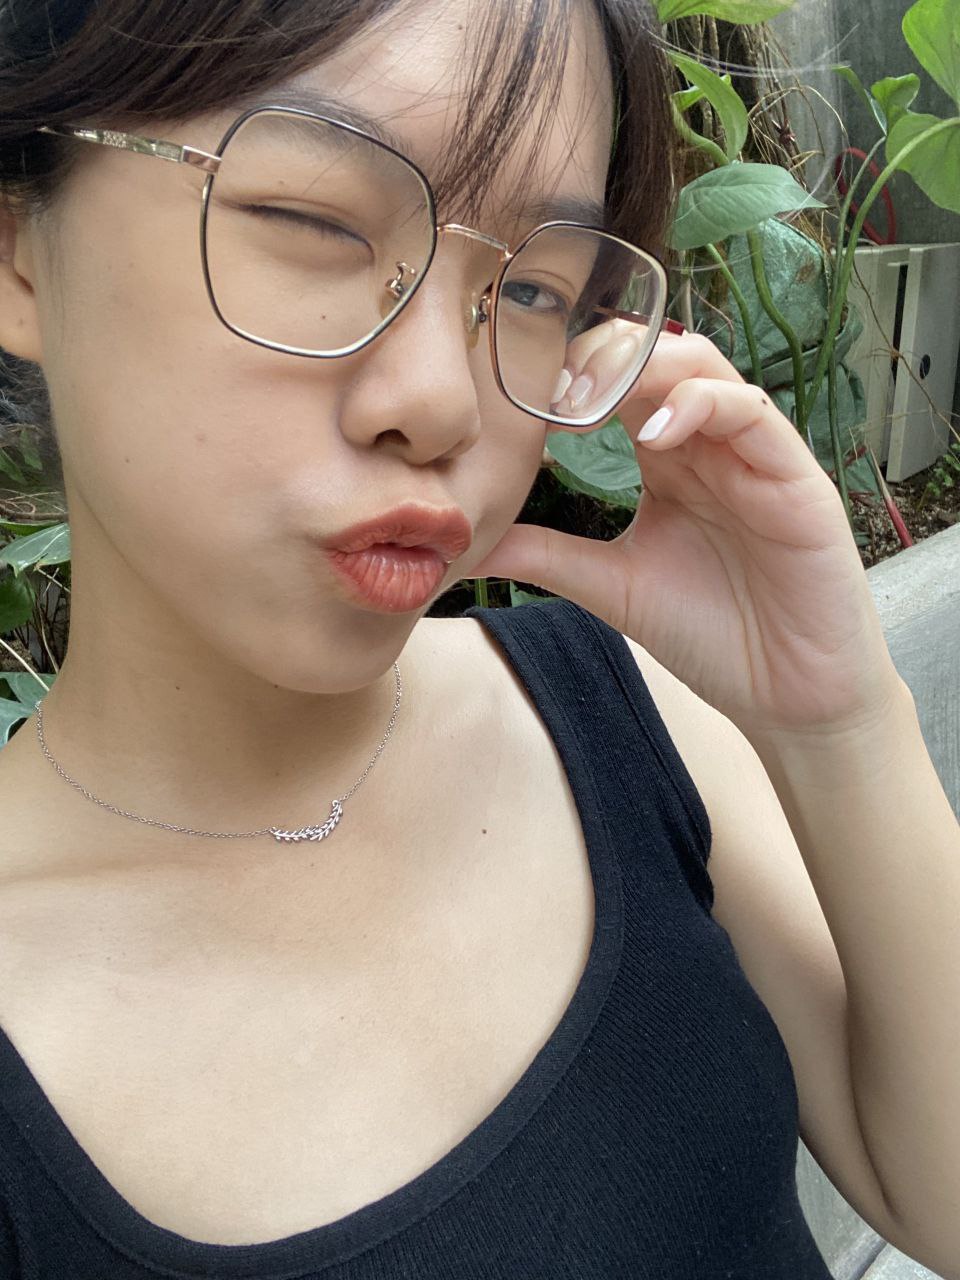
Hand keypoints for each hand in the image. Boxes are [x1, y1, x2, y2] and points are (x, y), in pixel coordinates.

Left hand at [470, 331, 904, 739]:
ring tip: (590, 402)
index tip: (517, 398)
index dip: (570, 377)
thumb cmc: (713, 635)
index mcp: (669, 462)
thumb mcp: (613, 586)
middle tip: (548, 387)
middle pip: (658, 359)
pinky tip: (658, 435)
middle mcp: (710, 446)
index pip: (620, 386)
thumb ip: (547, 555)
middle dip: (599, 359)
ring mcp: (755, 456)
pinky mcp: (796, 478)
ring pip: (706, 369)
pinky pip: (754, 414)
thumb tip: (468, 540)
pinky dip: (703, 407)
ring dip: (645, 370)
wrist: (788, 696)